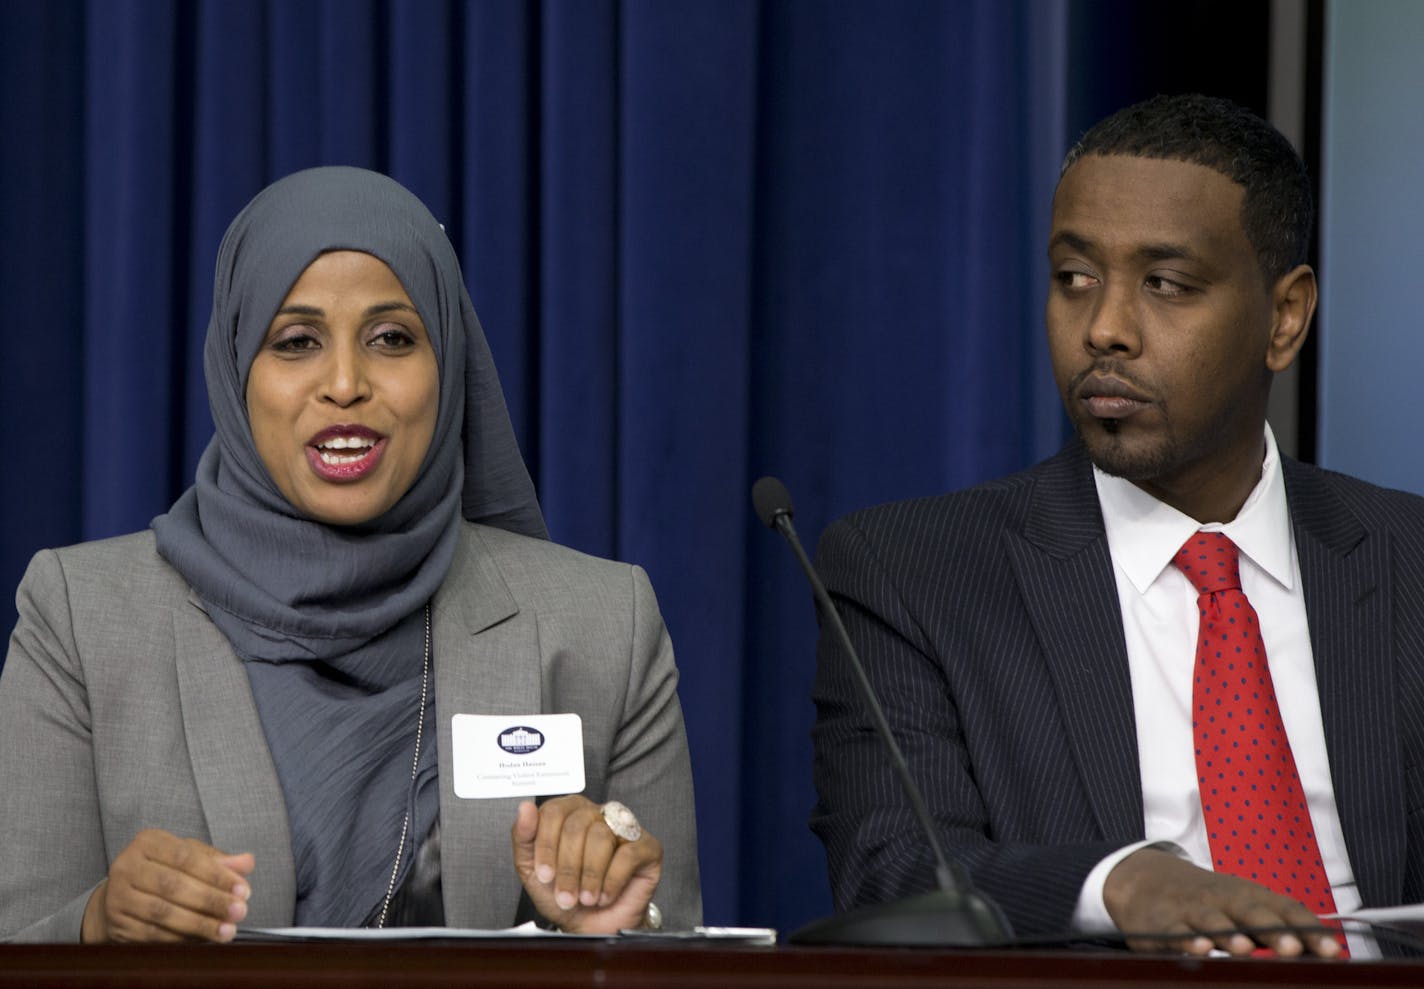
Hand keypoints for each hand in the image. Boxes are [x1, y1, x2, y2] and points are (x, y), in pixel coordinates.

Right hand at [81, 829, 253, 942]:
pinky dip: (180, 939)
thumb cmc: (162, 871)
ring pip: (163, 912)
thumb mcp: (189, 857)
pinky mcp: (117, 923)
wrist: (120, 896)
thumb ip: (219, 860)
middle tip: (239, 911)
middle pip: (174, 885)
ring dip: (199, 924)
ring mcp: (118, 896)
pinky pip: (152, 934)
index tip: (243, 890)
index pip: (186, 857)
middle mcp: (127, 866)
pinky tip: (202, 940)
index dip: (217, 875)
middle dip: (211, 901)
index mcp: (148, 842)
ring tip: (226, 930)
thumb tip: (247, 863)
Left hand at [511, 795, 660, 933]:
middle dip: (568, 868)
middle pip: (577, 825)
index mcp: (569, 813)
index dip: (546, 845)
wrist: (593, 928)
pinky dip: (612, 881)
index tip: (544, 874)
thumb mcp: (532, 871)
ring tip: (586, 898)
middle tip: (566, 896)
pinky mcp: (646, 846)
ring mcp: (624, 827)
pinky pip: (628, 854)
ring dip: (589, 877)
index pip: (554, 811)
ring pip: (601, 838)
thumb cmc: (566, 896)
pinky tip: (605, 895)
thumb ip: (523, 838)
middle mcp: (597, 814)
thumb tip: (525, 808)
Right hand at [1104, 847, 1342, 957]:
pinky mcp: (1164, 923)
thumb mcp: (1242, 906)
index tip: (1332, 951)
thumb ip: (1279, 926)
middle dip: (1273, 930)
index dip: (1308, 929)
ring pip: (1213, 921)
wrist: (1144, 880)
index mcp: (1249, 895)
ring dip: (1230, 934)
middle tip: (1293, 948)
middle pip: (1252, 912)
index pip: (1285, 909)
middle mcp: (1224, 899)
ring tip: (1246, 949)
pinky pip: (1177, 932)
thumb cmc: (1208, 901)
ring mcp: (1193, 910)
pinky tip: (1199, 948)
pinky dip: (1188, 940)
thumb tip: (1329, 953)